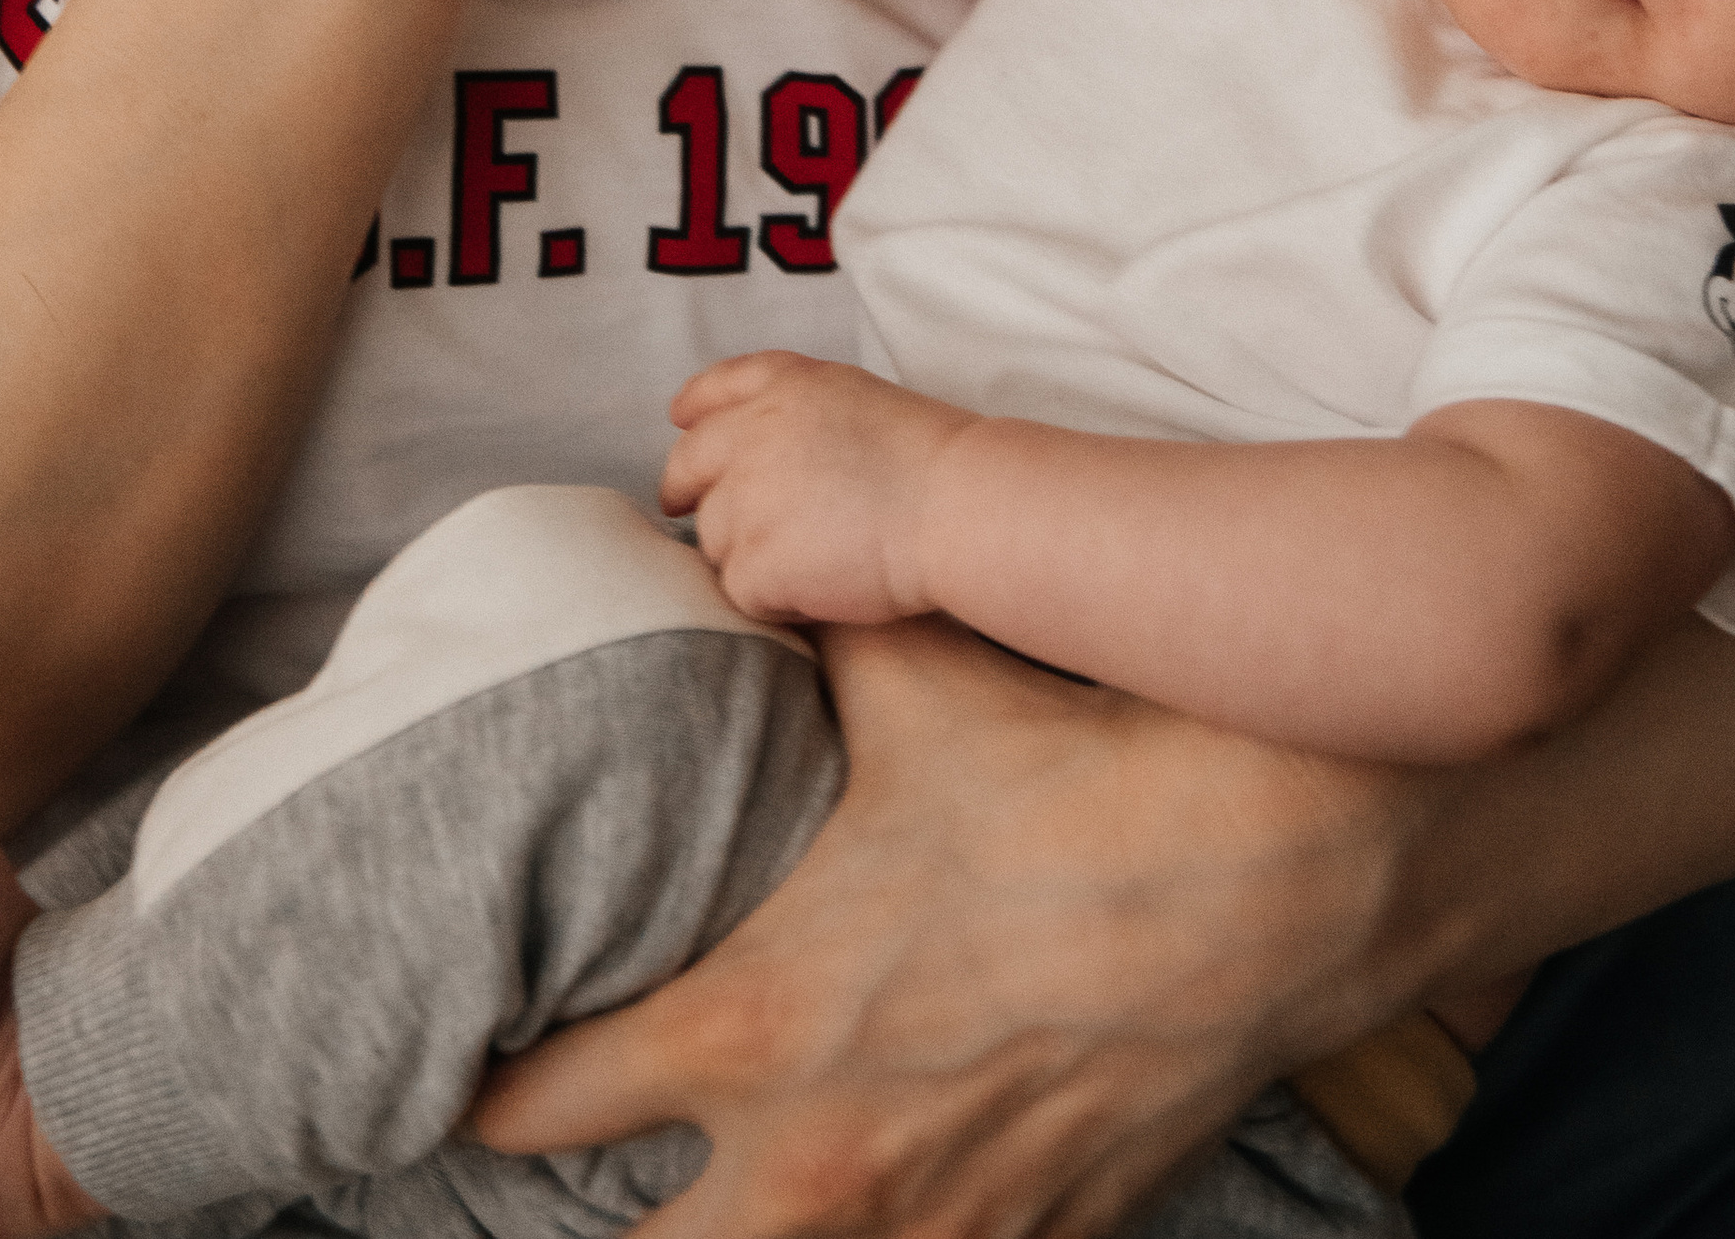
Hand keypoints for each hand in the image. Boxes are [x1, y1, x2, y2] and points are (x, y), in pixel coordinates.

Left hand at [468, 617, 1443, 1238]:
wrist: (1270, 877)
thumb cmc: (1072, 769)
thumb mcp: (906, 675)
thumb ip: (795, 635)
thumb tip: (717, 562)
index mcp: (748, 1024)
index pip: (534, 1109)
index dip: (481, 1090)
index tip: (463, 1064)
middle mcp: (811, 1162)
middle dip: (581, 1225)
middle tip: (563, 1166)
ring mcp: (919, 1227)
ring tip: (697, 1196)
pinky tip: (856, 1193)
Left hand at [665, 353, 975, 623]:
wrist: (955, 507)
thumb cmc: (927, 461)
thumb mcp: (854, 397)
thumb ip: (793, 407)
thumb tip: (749, 436)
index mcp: (784, 385)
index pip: (715, 388)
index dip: (695, 408)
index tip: (682, 421)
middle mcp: (751, 433)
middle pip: (688, 466)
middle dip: (687, 491)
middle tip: (691, 511)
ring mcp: (746, 499)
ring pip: (713, 536)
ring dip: (744, 550)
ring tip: (805, 559)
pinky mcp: (754, 562)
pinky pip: (740, 590)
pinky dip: (771, 599)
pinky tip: (815, 592)